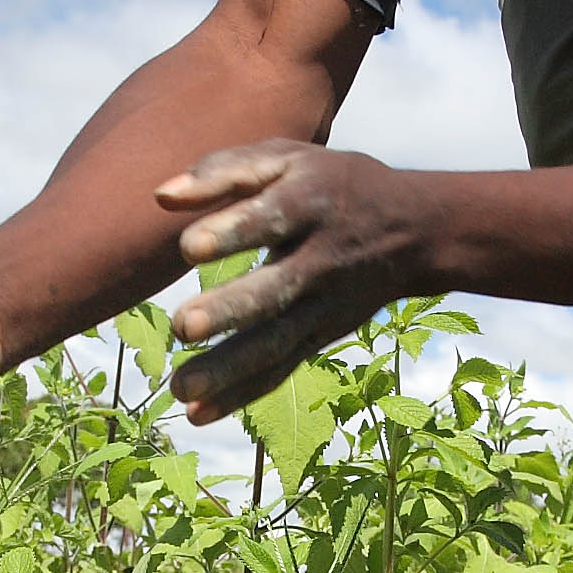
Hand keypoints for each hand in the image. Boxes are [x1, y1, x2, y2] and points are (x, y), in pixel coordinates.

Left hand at [155, 141, 434, 418]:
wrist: (413, 229)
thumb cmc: (329, 183)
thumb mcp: (287, 159)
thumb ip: (223, 171)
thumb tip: (159, 195)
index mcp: (309, 203)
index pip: (271, 219)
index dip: (233, 232)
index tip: (190, 248)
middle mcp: (319, 259)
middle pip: (275, 290)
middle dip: (230, 310)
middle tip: (184, 325)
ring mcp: (322, 306)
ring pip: (275, 342)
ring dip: (227, 369)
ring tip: (178, 388)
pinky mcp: (319, 336)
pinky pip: (279, 368)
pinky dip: (240, 395)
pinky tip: (197, 413)